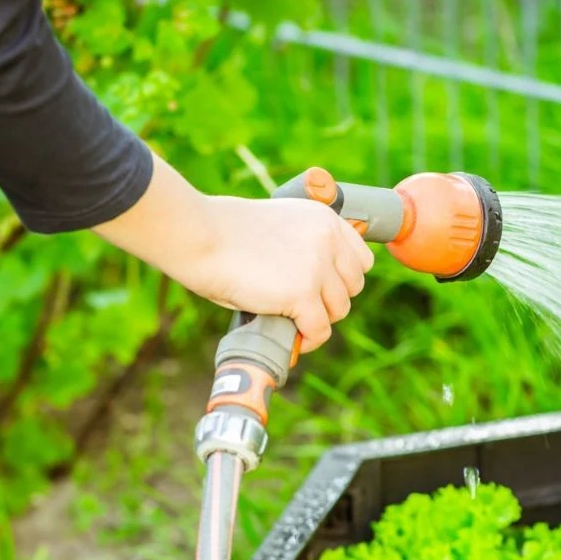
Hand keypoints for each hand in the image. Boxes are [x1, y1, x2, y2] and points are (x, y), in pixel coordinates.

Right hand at [93, 155, 373, 354]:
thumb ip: (304, 247)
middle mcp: (328, 241)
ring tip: (294, 322)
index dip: (343, 280)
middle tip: (304, 309)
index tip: (323, 291)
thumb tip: (318, 288)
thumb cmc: (225, 233)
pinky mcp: (303, 293)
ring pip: (338, 310)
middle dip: (330, 301)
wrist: (200, 235)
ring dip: (318, 320)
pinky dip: (309, 340)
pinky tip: (294, 338)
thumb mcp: (280, 227)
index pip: (361, 260)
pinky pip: (320, 330)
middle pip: (353, 287)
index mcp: (325, 220)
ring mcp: (317, 267)